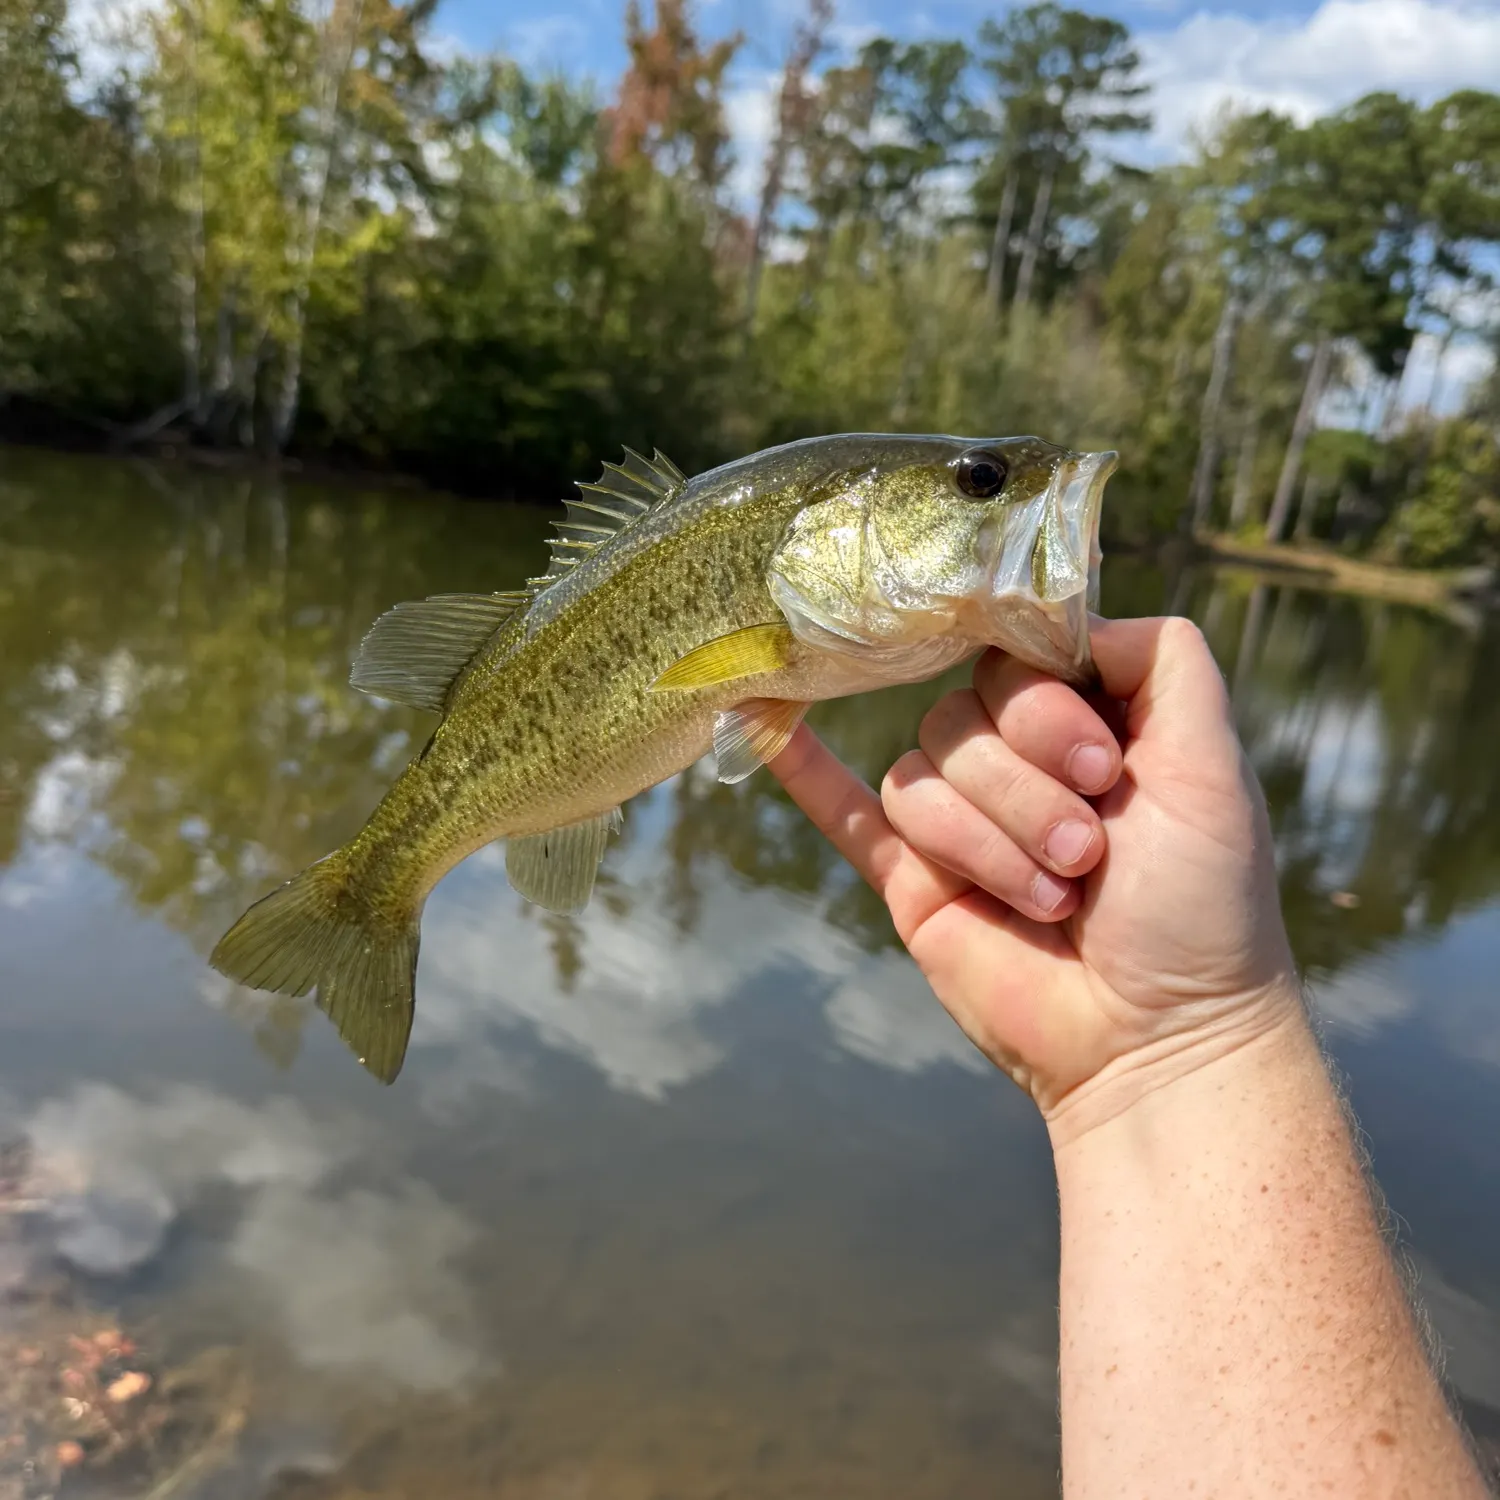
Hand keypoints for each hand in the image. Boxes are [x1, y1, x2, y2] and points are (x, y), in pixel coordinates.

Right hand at [769, 616, 1301, 1135]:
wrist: (1158, 1039)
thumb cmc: (1203, 907)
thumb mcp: (1212, 764)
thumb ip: (1163, 661)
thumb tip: (1067, 612)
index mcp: (1084, 723)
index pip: (1017, 657)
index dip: (1045, 704)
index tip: (1102, 768)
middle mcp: (1018, 761)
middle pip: (961, 714)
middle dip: (1027, 787)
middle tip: (1091, 850)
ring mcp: (962, 822)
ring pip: (919, 778)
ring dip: (989, 841)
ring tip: (1054, 898)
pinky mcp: (913, 882)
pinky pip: (846, 815)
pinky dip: (804, 771)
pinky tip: (759, 722)